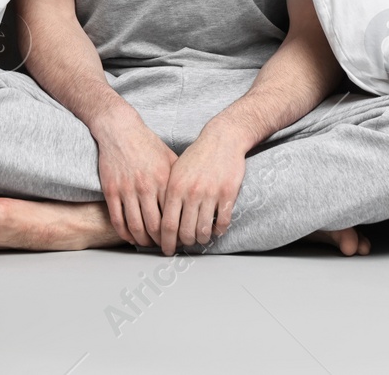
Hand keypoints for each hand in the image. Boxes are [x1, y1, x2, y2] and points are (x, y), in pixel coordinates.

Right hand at [92, 109, 178, 247]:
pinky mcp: (111, 190)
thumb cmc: (147, 144)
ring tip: (149, 245)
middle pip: (155, 226)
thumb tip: (193, 198)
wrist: (120, 130)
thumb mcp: (170, 157)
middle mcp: (146, 186)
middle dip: (162, 242)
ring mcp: (127, 189)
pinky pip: (117, 220)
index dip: (178, 232)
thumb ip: (180, 178)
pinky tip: (130, 237)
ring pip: (136, 226)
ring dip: (143, 241)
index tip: (181, 239)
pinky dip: (124, 233)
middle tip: (166, 248)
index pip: (174, 215)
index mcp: (164, 180)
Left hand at [158, 126, 248, 255]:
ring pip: (204, 230)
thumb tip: (160, 221)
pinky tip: (216, 230)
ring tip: (200, 239)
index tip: (166, 249)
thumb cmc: (197, 156)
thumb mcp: (175, 171)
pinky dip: (218, 231)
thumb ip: (168, 194)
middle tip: (184, 246)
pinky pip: (222, 222)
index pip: (166, 224)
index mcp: (175, 188)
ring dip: (201, 239)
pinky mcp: (228, 193)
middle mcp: (192, 192)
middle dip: (183, 244)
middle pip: (185, 232)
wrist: (222, 139)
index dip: (165, 242)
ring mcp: (211, 193)